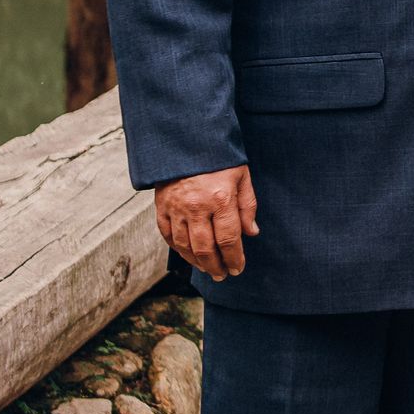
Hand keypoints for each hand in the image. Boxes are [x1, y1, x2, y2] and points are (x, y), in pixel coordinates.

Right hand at [155, 165, 257, 281]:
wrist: (186, 139)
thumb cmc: (219, 157)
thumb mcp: (242, 176)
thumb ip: (247, 205)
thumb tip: (251, 233)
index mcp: (220, 199)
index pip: (229, 240)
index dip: (234, 259)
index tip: (237, 268)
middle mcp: (196, 206)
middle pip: (205, 249)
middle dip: (216, 266)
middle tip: (222, 275)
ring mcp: (176, 207)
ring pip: (185, 246)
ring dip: (197, 262)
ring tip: (208, 269)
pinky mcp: (161, 205)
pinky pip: (167, 235)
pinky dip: (178, 249)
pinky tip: (188, 255)